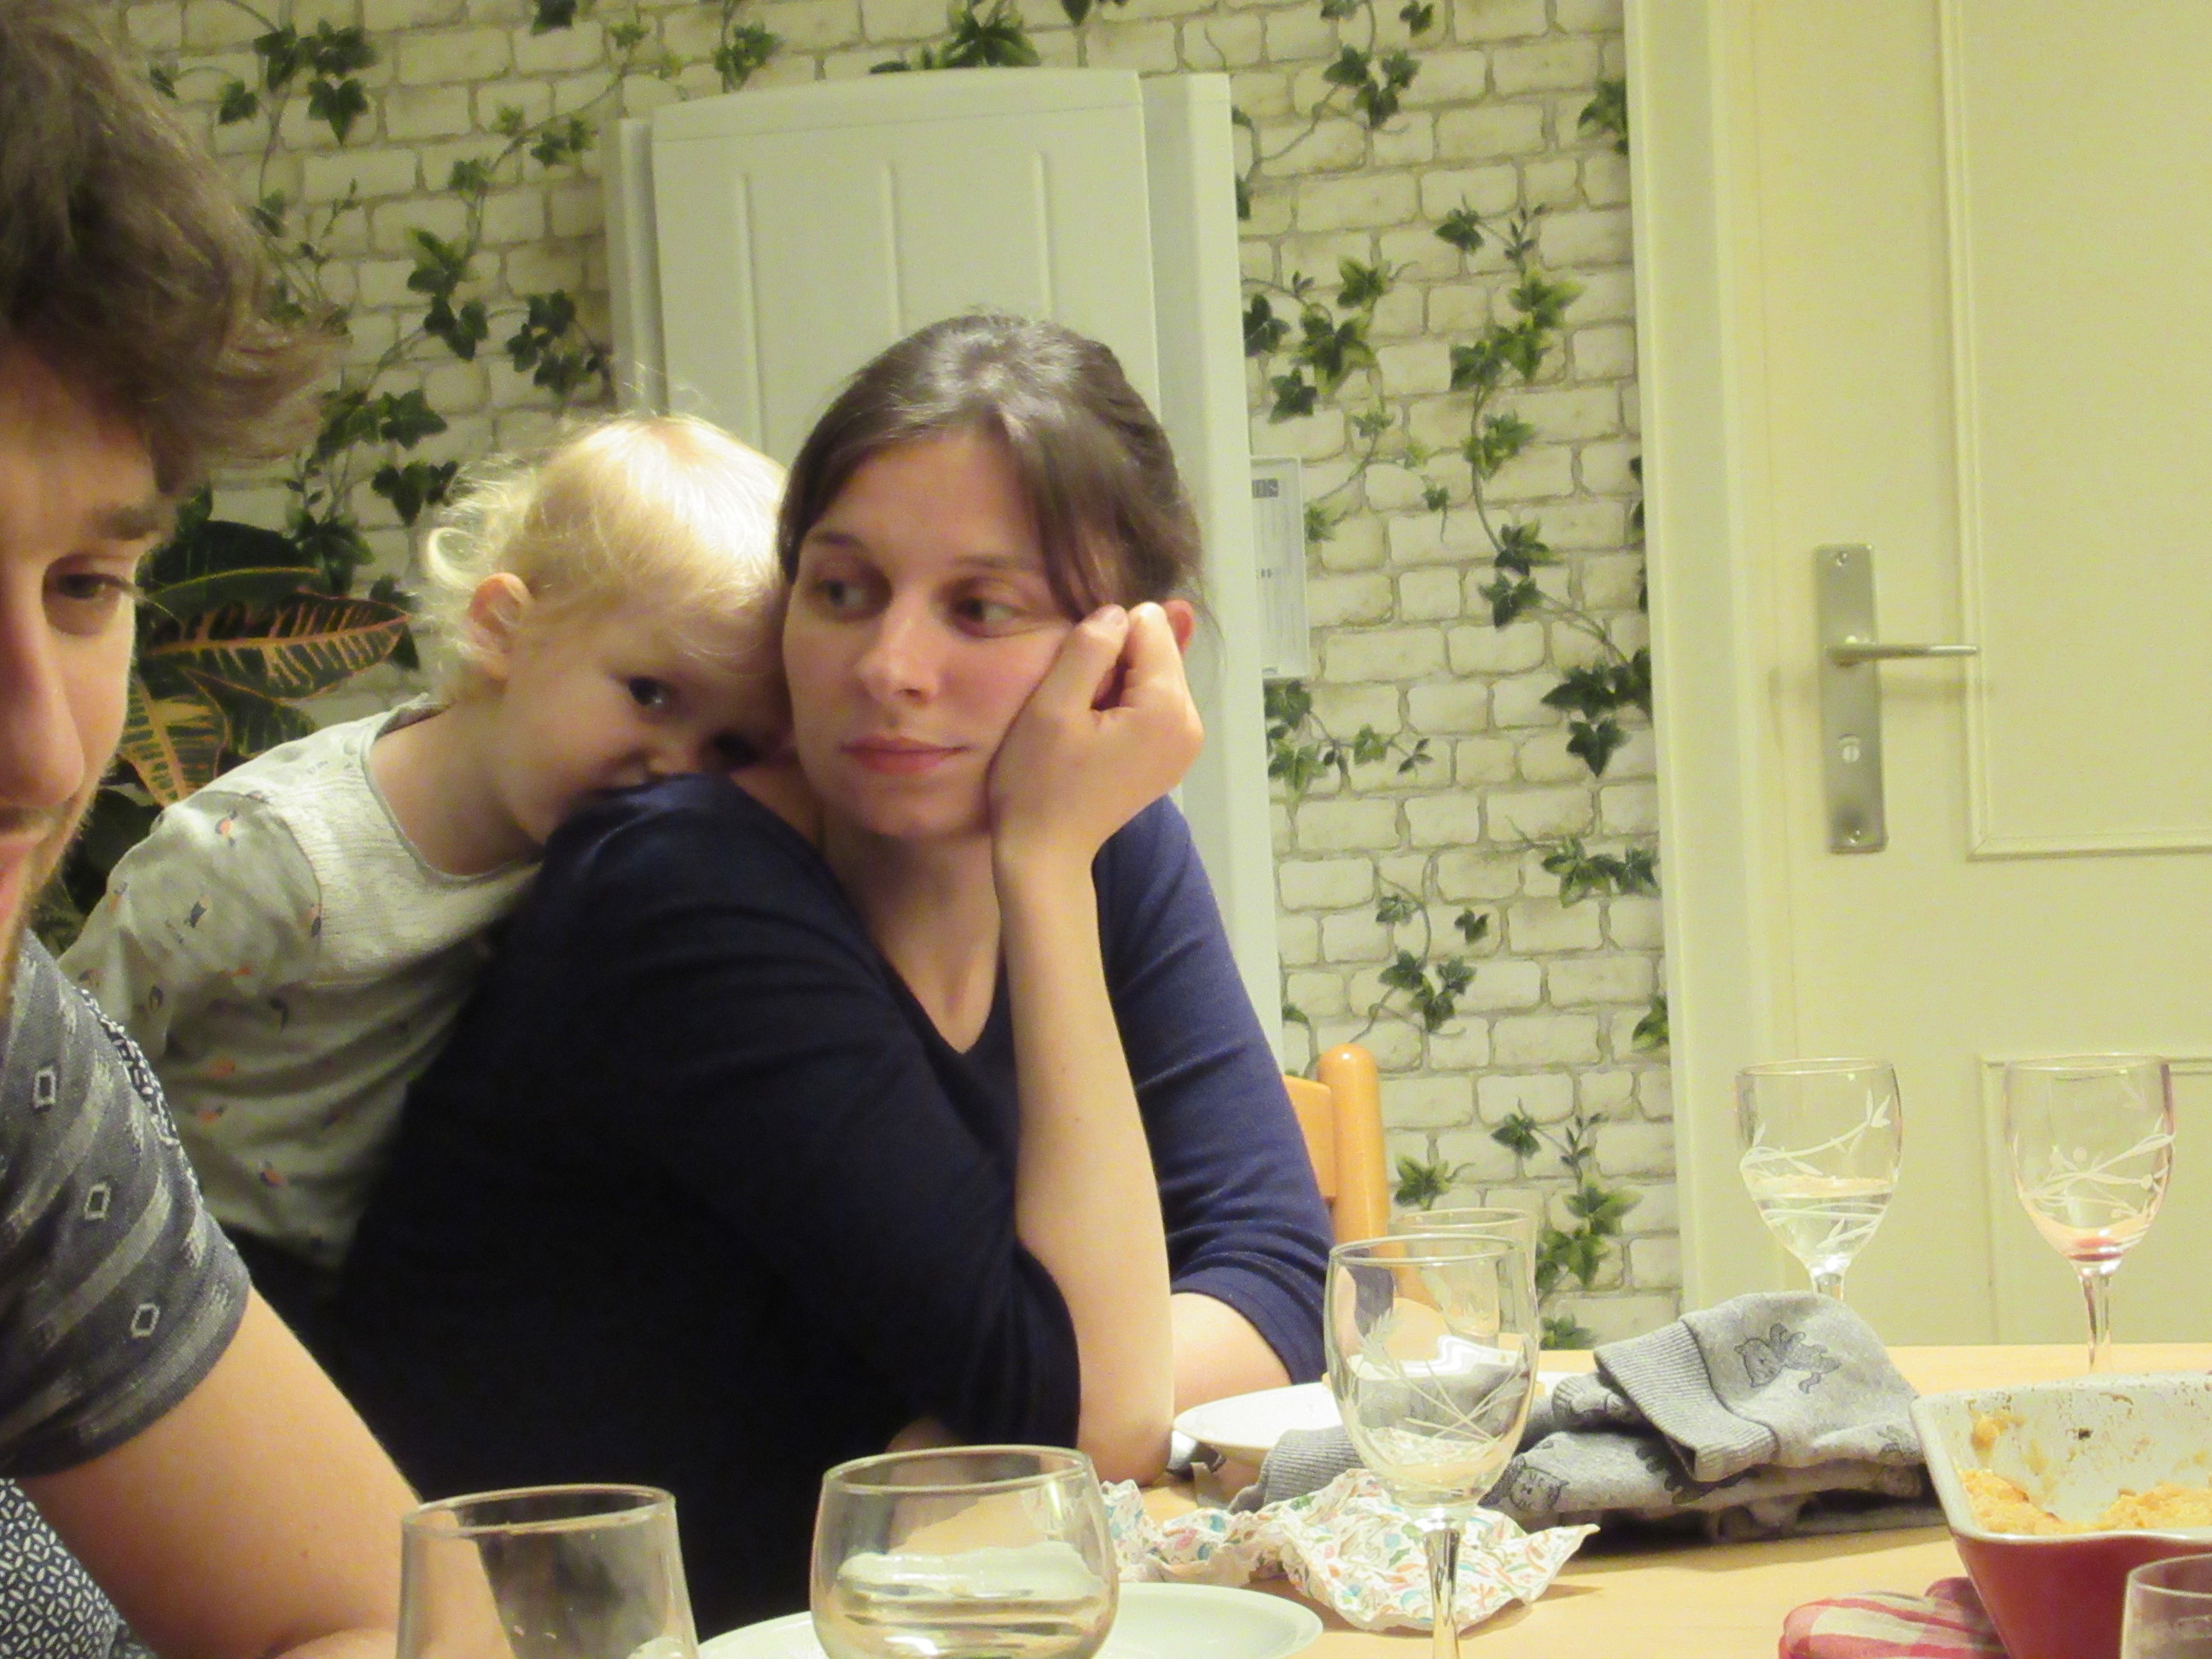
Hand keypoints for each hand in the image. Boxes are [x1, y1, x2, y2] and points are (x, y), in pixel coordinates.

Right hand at [988, 602, 1202, 869]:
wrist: (1045, 854)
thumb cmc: (1039, 782)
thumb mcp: (1052, 707)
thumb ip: (1089, 648)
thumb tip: (1118, 613)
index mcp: (1169, 708)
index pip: (1148, 627)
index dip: (1102, 642)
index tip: (1075, 685)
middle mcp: (1191, 724)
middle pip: (1156, 651)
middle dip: (1113, 663)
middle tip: (1077, 710)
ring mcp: (1185, 744)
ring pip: (1153, 675)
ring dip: (1114, 685)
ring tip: (1083, 726)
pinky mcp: (1170, 756)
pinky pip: (1152, 704)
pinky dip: (1122, 707)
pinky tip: (1094, 736)